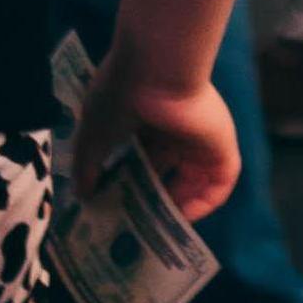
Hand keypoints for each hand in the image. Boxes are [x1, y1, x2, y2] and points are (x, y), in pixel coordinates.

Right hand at [69, 53, 240, 228]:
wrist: (156, 69)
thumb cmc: (120, 95)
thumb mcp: (92, 134)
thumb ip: (87, 166)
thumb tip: (82, 195)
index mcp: (143, 121)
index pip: (137, 160)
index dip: (126, 186)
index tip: (112, 208)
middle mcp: (172, 130)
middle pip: (164, 173)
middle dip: (147, 201)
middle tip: (131, 227)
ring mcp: (198, 140)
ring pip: (191, 182)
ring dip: (174, 207)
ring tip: (153, 233)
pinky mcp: (221, 147)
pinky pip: (219, 185)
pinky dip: (203, 204)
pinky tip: (181, 221)